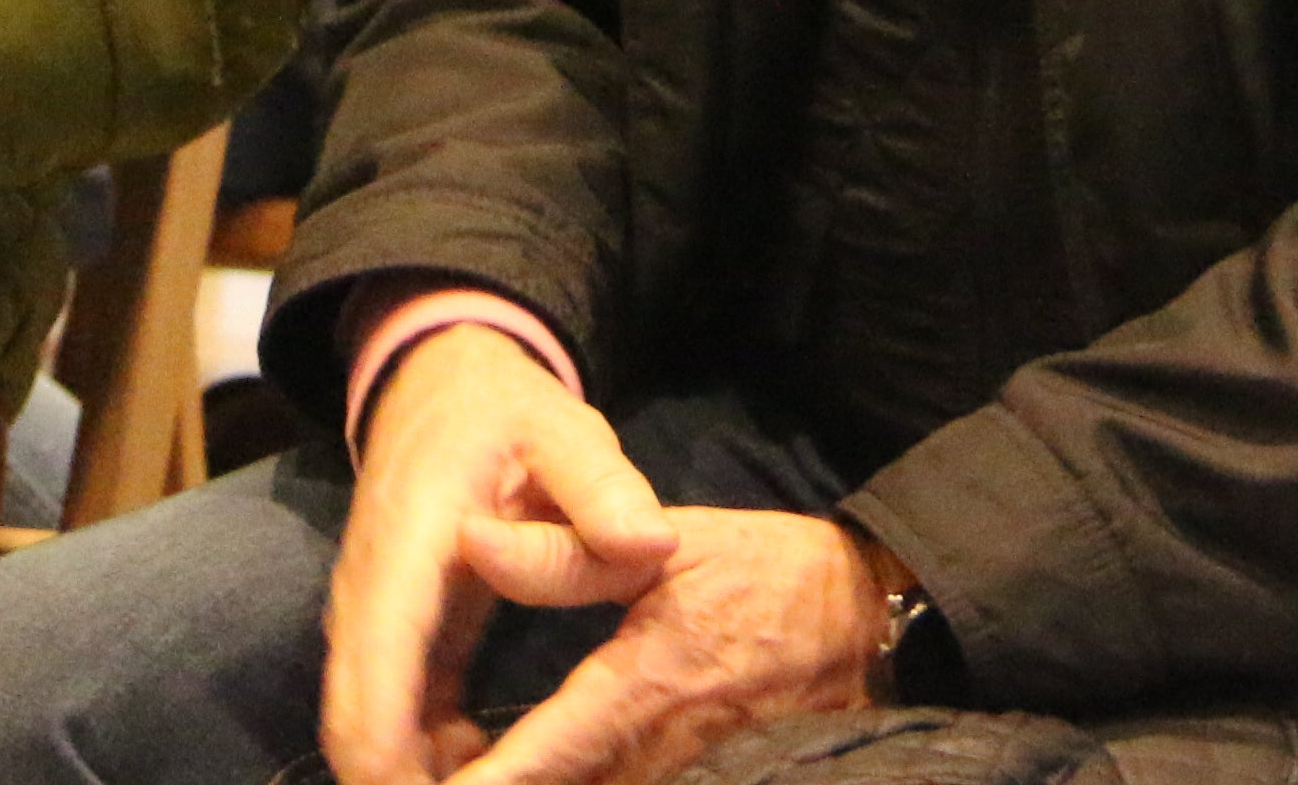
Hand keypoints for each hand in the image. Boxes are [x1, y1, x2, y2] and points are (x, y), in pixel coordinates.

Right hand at [327, 326, 677, 784]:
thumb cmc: (506, 411)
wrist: (441, 383)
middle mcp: (369, 587)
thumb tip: (652, 544)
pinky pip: (390, 707)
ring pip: (364, 719)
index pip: (379, 656)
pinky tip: (480, 765)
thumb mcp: (565, 431)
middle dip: (393, 779)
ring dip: (410, 772)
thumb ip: (604, 488)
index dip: (389, 742)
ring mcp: (372, 612)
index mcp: (406, 542)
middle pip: (355, 711)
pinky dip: (421, 751)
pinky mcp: (391, 629)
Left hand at [448, 507, 888, 784]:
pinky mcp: (718, 784)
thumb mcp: (669, 547)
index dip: (490, 782)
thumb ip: (566, 554)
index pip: (548, 753)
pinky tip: (553, 778)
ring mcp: (697, 777)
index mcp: (645, 686)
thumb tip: (475, 538)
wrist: (873, 620)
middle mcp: (667, 751)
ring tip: (469, 777)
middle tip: (425, 780)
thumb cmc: (766, 574)